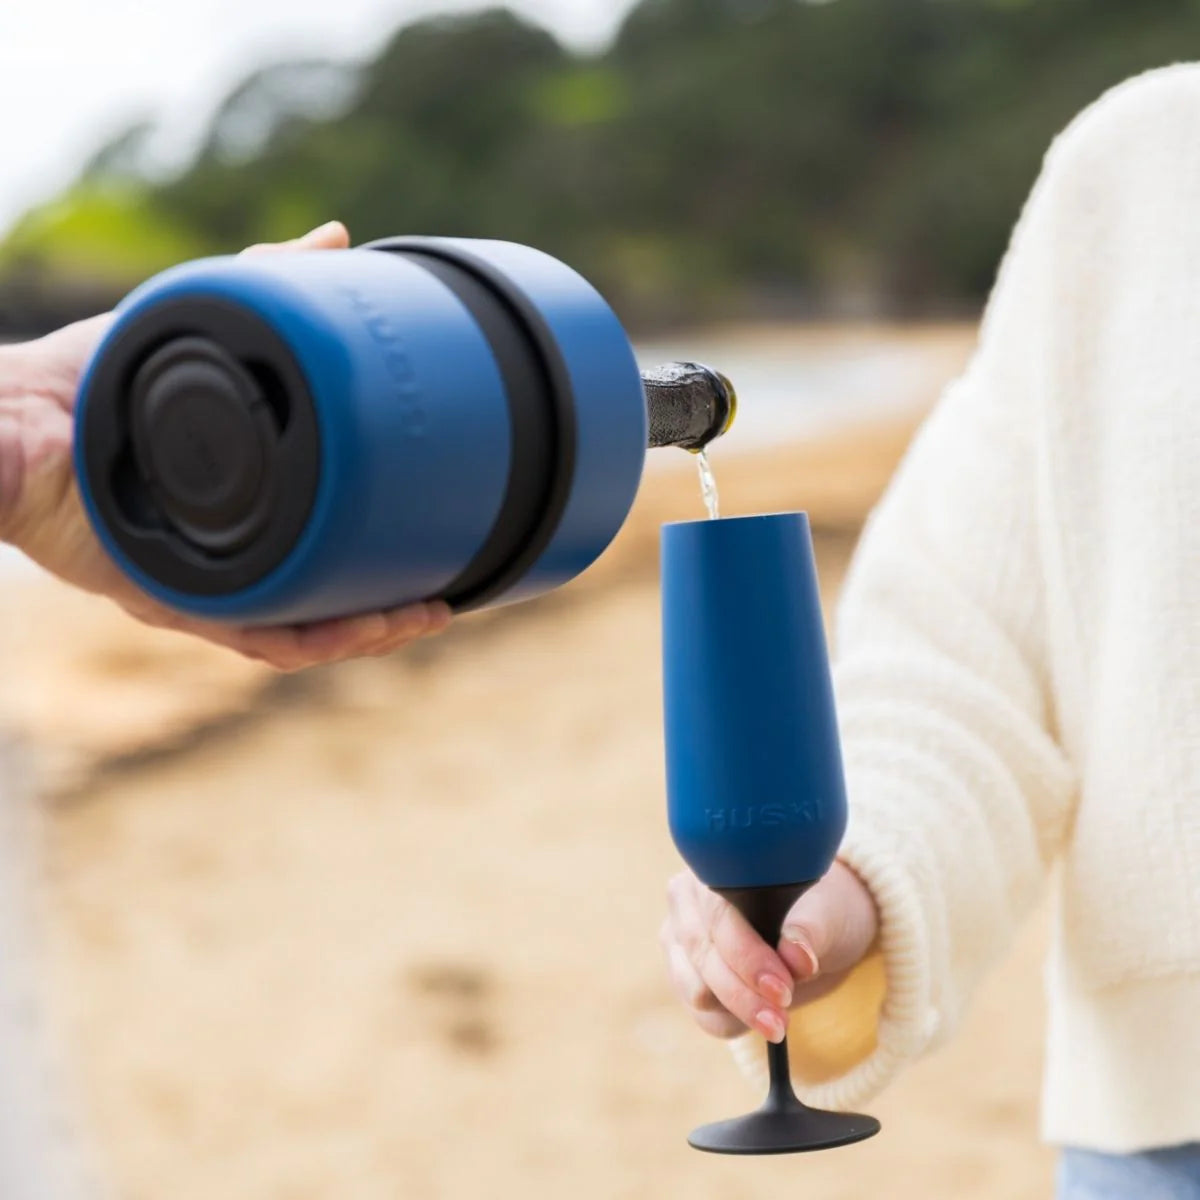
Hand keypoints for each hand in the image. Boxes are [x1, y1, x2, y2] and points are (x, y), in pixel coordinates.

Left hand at [0, 221, 451, 669]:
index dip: (391, 562)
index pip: (330, 551)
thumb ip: (267, 283)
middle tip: (449, 599)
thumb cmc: (88, 378)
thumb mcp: (202, 329)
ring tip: (426, 613)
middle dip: (397, 611)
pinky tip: (366, 625)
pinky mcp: (179, 600)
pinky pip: (262, 637)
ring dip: (373, 630)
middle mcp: (231, 559)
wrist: (9, 413)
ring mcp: (208, 586)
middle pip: (331, 605)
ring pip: (308, 634)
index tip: (445, 548)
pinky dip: (320, 635)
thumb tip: (340, 238)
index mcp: (247, 512)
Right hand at [660, 860, 878, 1042]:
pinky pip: (702, 1014)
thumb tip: (797, 958)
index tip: (782, 989)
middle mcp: (686, 903)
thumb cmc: (819, 906)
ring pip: (696, 989)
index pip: (719, 917)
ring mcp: (680, 942)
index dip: (747, 956)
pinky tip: (763, 1015)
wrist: (818, 928)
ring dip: (738, 1011)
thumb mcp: (826, 912)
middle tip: (783, 1019)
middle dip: (743, 993)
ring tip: (778, 1022)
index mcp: (714, 871)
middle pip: (702, 957)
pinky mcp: (686, 978)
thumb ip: (809, 932)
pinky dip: (733, 1021)